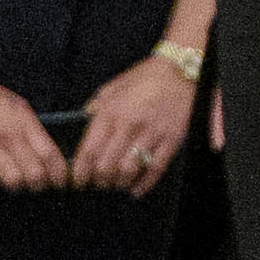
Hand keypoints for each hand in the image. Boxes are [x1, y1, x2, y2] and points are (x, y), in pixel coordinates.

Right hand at [0, 75, 71, 192]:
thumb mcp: (16, 106)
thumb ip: (31, 128)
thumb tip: (47, 156)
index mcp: (24, 121)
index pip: (51, 155)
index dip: (60, 174)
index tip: (60, 182)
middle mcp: (8, 134)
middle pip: (35, 174)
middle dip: (38, 185)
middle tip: (35, 185)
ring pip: (12, 182)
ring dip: (14, 185)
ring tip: (11, 180)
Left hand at [71, 53, 195, 192]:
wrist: (181, 70)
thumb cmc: (146, 77)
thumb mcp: (115, 86)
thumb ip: (97, 105)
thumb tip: (83, 121)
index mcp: (112, 110)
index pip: (90, 149)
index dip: (81, 171)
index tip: (78, 180)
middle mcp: (130, 123)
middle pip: (107, 165)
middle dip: (99, 180)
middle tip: (97, 184)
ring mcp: (152, 133)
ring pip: (129, 170)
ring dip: (119, 183)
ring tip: (115, 185)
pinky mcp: (172, 139)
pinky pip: (155, 169)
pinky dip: (144, 184)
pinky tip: (136, 190)